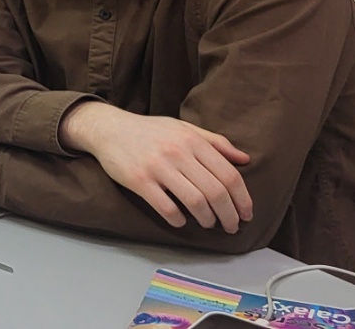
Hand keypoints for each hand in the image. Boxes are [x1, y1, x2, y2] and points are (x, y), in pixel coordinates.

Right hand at [60, 101, 251, 232]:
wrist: (108, 128)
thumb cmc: (149, 131)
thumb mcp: (183, 127)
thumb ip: (215, 141)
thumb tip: (244, 159)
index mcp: (191, 140)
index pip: (229, 175)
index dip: (243, 199)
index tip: (246, 213)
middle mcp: (177, 152)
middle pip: (216, 192)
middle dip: (229, 215)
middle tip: (231, 226)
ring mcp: (157, 167)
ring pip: (195, 202)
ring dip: (207, 219)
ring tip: (208, 223)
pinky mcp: (139, 180)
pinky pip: (167, 208)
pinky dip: (179, 219)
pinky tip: (181, 220)